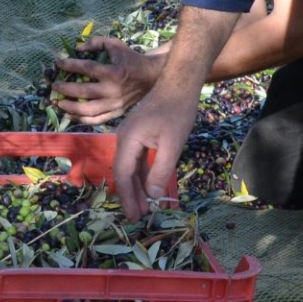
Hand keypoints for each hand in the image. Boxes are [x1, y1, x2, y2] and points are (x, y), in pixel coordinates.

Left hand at [52, 36, 161, 124]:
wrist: (150, 76)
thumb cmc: (130, 58)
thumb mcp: (115, 45)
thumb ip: (96, 42)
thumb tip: (77, 48)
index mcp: (113, 72)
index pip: (86, 68)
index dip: (69, 65)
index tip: (58, 62)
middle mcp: (113, 90)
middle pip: (84, 92)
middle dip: (65, 89)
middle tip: (54, 86)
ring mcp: (115, 104)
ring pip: (88, 110)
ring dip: (70, 107)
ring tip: (59, 103)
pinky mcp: (116, 113)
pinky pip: (96, 120)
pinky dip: (81, 120)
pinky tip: (70, 115)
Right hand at [113, 85, 193, 219]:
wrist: (179, 84)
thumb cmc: (177, 112)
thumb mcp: (172, 144)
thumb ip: (161, 170)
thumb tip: (153, 195)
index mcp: (128, 140)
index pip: (122, 174)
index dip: (127, 197)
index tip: (133, 216)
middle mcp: (124, 138)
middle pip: (123, 172)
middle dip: (131, 196)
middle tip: (139, 217)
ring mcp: (131, 136)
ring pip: (131, 167)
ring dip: (138, 187)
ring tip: (145, 207)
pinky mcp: (140, 135)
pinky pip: (138, 159)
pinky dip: (143, 174)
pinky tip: (150, 187)